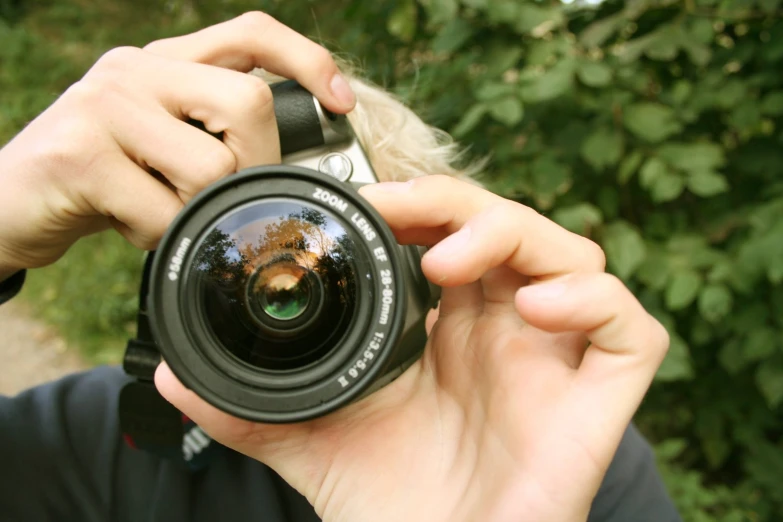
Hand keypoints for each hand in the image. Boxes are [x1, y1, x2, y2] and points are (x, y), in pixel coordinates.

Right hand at [0, 13, 354, 280]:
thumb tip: (296, 166)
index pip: (250, 33)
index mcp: (166, 63)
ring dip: (198, 212)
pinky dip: (157, 235)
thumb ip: (215, 139)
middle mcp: (136, 70)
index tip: (342, 102)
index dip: (306, 60)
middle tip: (224, 197)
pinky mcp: (78, 155)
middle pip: (248, 104)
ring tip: (159, 210)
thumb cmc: (104, 179)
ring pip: (211, 167)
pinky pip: (163, 212)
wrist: (7, 204)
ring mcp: (105, 106)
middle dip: (255, 168)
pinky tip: (129, 225)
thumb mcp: (162, 145)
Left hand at [156, 176, 669, 521]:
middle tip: (400, 214)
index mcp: (449, 325)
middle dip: (457, 204)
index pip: (453, 232)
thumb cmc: (389, 505)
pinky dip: (592, 301)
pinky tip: (535, 310)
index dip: (423, 203)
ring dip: (515, 236)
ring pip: (572, 255)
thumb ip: (247, 407)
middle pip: (509, 225)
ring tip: (450, 265)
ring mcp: (556, 357)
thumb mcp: (315, 442)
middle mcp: (505, 327)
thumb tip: (170, 373)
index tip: (370, 204)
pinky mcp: (601, 395)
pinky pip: (631, 326)